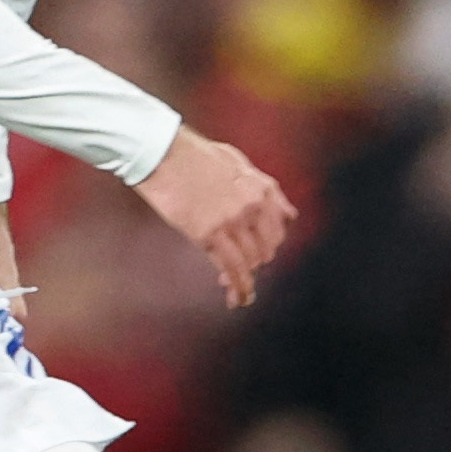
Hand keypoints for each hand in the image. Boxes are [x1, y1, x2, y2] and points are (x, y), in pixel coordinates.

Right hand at [140, 125, 296, 307]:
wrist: (162, 152)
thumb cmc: (193, 154)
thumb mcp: (237, 162)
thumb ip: (262, 186)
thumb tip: (288, 213)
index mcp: (262, 188)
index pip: (279, 229)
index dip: (268, 246)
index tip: (257, 255)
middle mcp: (254, 206)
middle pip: (266, 249)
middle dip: (254, 263)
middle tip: (240, 271)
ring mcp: (233, 221)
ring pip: (251, 262)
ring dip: (245, 280)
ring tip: (236, 291)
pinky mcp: (210, 234)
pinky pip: (232, 268)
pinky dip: (238, 287)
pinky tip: (236, 298)